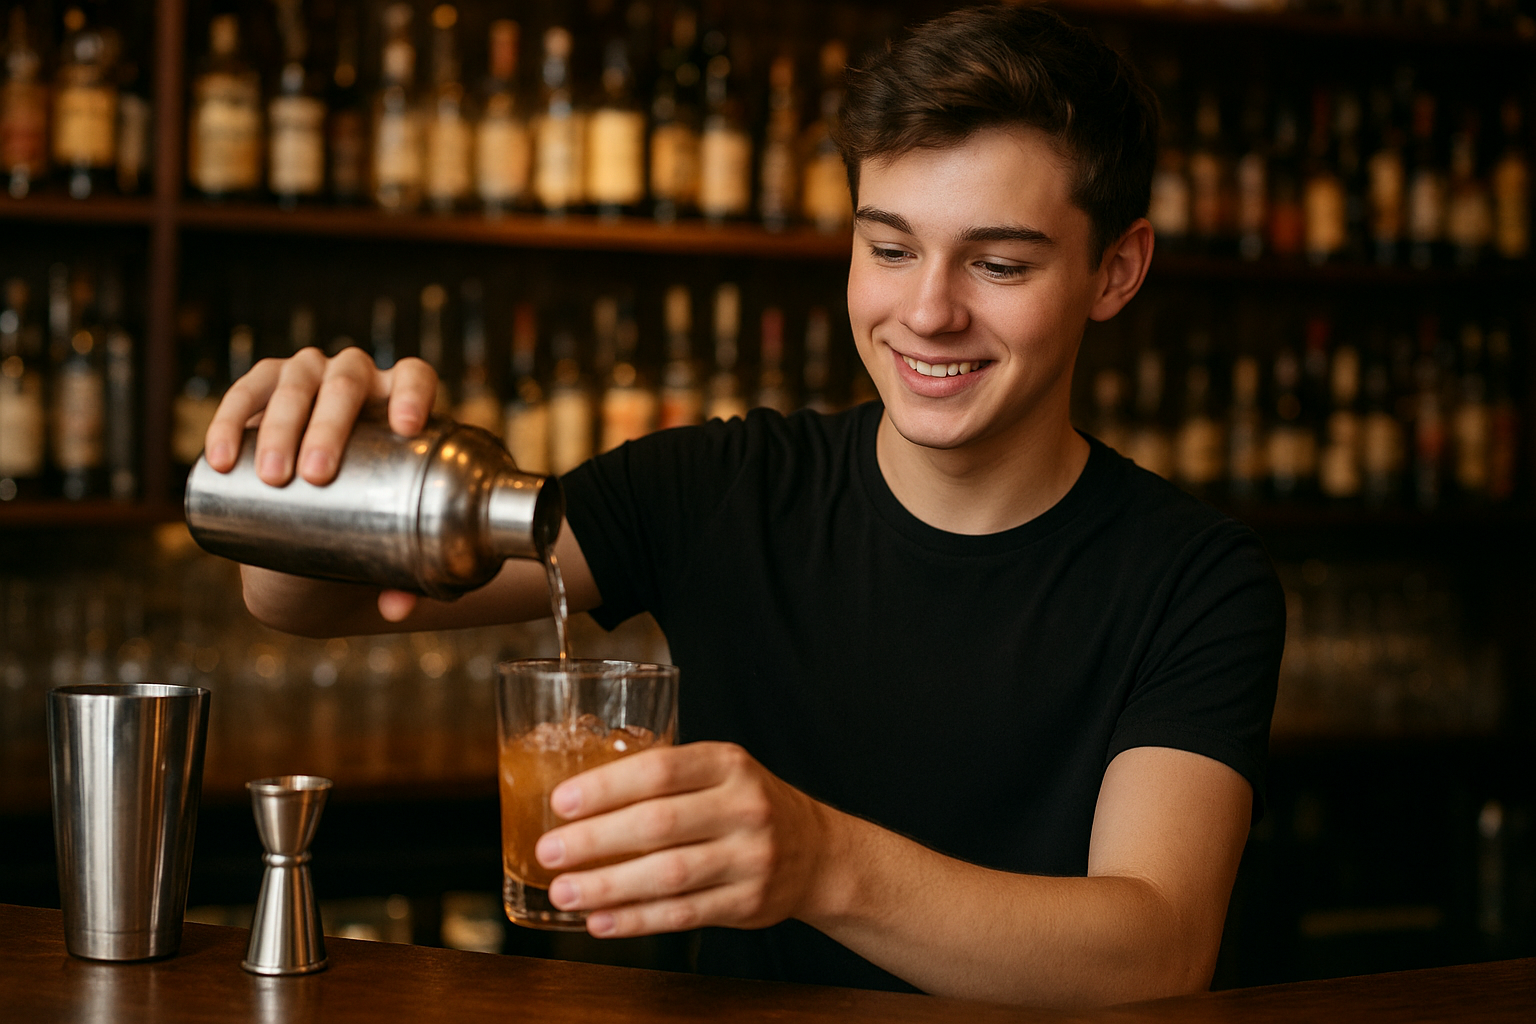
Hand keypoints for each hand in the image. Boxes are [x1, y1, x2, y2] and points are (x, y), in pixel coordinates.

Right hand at [203, 346, 437, 621]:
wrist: (319, 521)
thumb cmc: (373, 525)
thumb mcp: (395, 546)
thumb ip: (407, 576)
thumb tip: (398, 608)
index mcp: (402, 400)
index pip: (414, 377)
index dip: (412, 393)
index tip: (405, 426)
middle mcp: (357, 378)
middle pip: (348, 382)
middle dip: (330, 426)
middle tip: (316, 475)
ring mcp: (309, 377)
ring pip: (296, 383)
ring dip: (281, 425)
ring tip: (272, 477)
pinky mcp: (264, 388)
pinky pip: (245, 393)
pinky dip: (230, 422)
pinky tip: (220, 459)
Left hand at [534, 742, 834, 937]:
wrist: (817, 852)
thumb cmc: (747, 805)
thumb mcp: (719, 772)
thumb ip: (666, 779)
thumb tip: (579, 802)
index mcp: (728, 764)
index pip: (660, 770)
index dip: (606, 786)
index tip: (561, 802)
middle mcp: (743, 807)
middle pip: (658, 824)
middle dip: (595, 840)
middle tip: (550, 850)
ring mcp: (750, 857)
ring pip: (668, 876)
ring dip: (608, 887)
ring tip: (564, 891)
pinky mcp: (748, 902)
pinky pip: (683, 914)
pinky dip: (637, 920)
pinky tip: (602, 920)